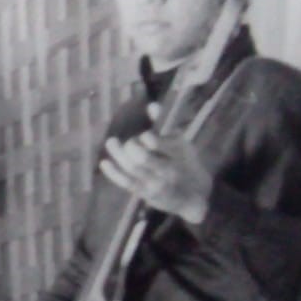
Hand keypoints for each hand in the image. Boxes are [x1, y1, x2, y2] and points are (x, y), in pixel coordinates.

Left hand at [99, 103, 212, 223]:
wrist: (195, 195)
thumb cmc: (186, 162)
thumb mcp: (182, 143)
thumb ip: (166, 126)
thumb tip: (151, 105)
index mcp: (179, 154)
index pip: (157, 144)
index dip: (146, 138)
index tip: (144, 136)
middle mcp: (168, 170)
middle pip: (141, 158)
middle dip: (130, 146)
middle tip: (130, 142)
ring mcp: (157, 184)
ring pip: (131, 169)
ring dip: (118, 154)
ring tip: (112, 142)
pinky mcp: (146, 193)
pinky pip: (126, 182)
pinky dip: (113, 172)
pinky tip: (105, 162)